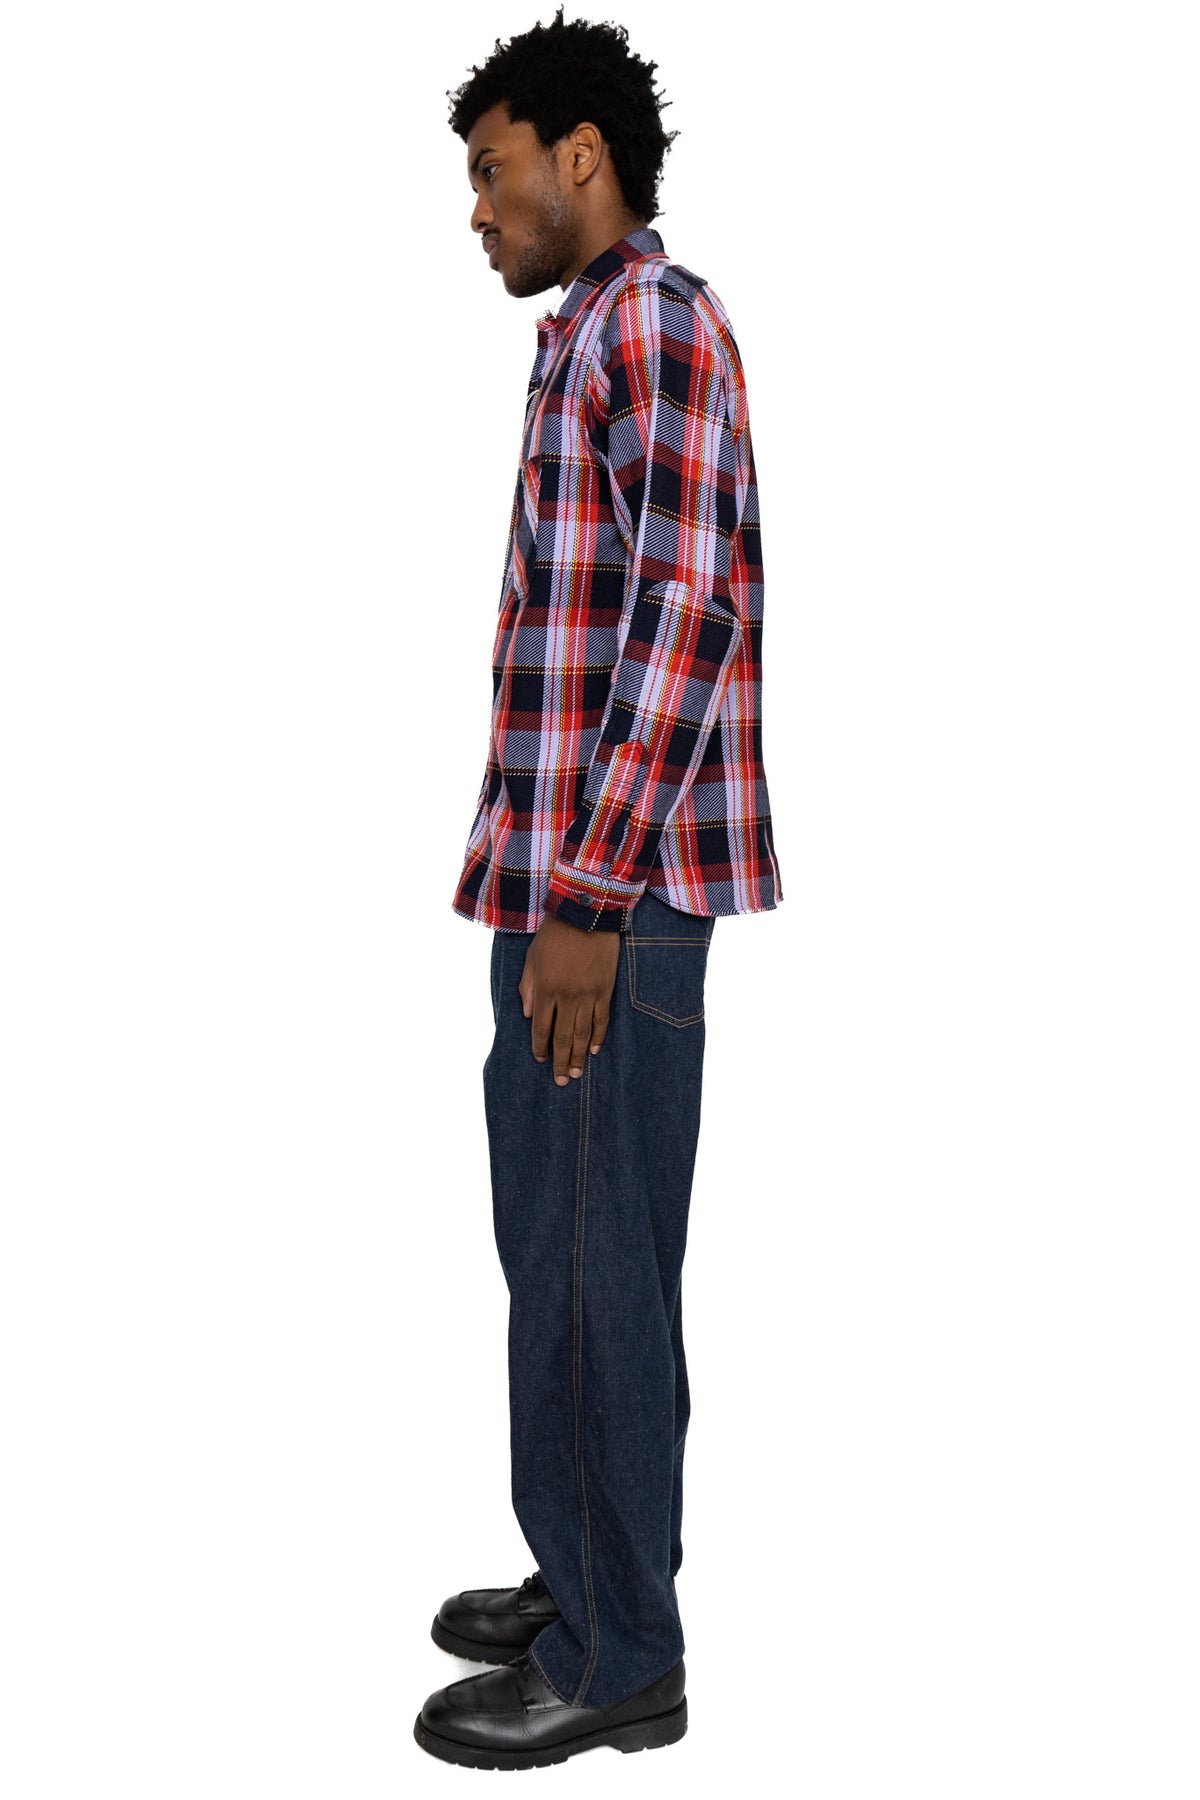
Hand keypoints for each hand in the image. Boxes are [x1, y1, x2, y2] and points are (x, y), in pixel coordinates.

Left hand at [519, 915, 619, 1085]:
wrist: (586, 914)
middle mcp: (566, 996)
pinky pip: (602, 1020)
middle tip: (560, 1081)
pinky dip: (597, 1037)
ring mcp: (588, 994)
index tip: (540, 1061)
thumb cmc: (554, 934)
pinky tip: (593, 1050)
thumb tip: (528, 1016)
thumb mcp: (532, 958)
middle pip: (562, 1037)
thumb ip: (528, 988)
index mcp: (545, 988)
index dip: (540, 1047)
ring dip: (578, 1056)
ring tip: (575, 1073)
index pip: (541, 1027)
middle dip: (559, 1061)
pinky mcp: (605, 990)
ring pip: (582, 1033)